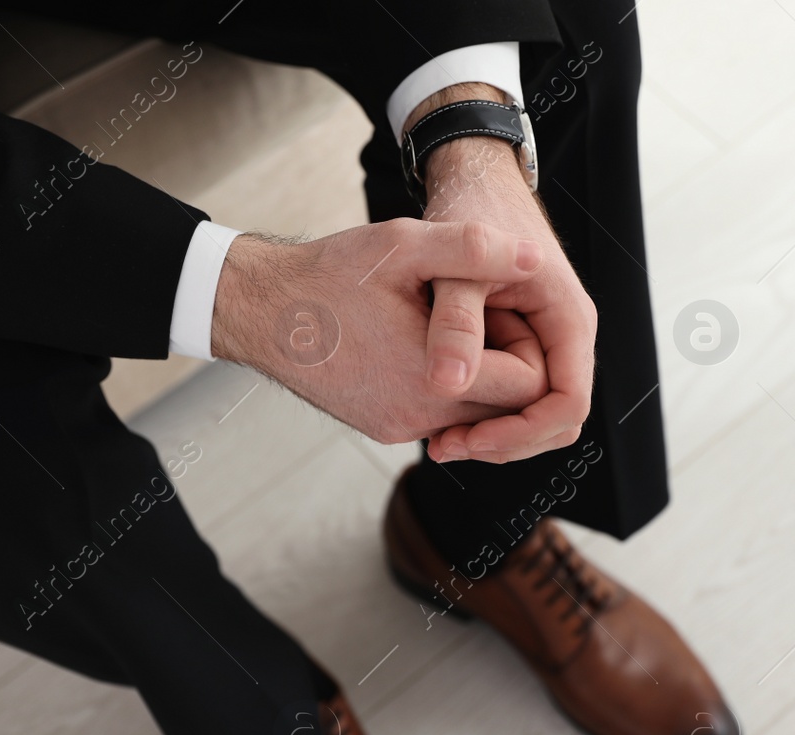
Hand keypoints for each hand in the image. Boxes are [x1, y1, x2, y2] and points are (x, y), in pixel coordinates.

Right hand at [209, 220, 549, 444]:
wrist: (259, 311)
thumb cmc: (328, 275)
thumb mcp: (404, 245)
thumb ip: (474, 249)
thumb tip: (535, 257)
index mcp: (433, 380)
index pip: (531, 386)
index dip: (529, 340)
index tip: (500, 304)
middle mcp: (420, 419)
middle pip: (508, 408)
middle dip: (511, 361)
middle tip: (483, 310)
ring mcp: (400, 428)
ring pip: (475, 415)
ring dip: (480, 374)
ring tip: (450, 322)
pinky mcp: (384, 427)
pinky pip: (441, 415)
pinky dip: (447, 383)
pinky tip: (423, 341)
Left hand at [419, 137, 597, 464]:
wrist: (472, 177)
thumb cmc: (469, 209)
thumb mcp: (454, 265)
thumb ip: (454, 323)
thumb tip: (448, 386)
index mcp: (567, 318)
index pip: (568, 404)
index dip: (523, 432)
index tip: (471, 439)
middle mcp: (565, 337)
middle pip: (554, 420)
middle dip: (506, 441)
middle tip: (446, 448)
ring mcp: (545, 342)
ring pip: (533, 412)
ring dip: (492, 433)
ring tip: (439, 438)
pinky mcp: (521, 344)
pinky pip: (513, 394)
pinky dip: (482, 413)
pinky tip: (440, 413)